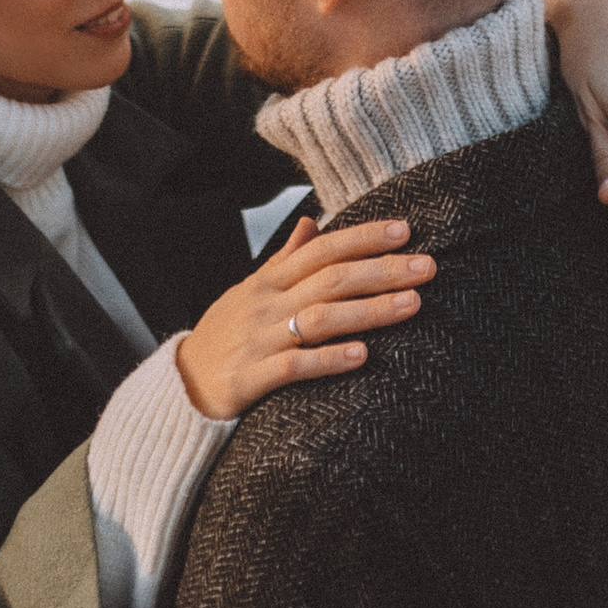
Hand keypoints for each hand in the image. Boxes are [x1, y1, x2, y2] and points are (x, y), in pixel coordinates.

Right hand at [172, 213, 434, 421]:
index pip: (321, 248)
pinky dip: (328, 359)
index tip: (405, 230)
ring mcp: (258, 340)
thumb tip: (312, 221)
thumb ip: (283, 259)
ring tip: (412, 304)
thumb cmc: (225, 334)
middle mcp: (266, 305)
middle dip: (381, 270)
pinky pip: (294, 367)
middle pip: (329, 279)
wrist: (180, 385)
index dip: (363, 237)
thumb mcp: (250, 290)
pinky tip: (362, 355)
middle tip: (428, 266)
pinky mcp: (250, 378)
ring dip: (368, 310)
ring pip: (319, 319)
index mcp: (268, 280)